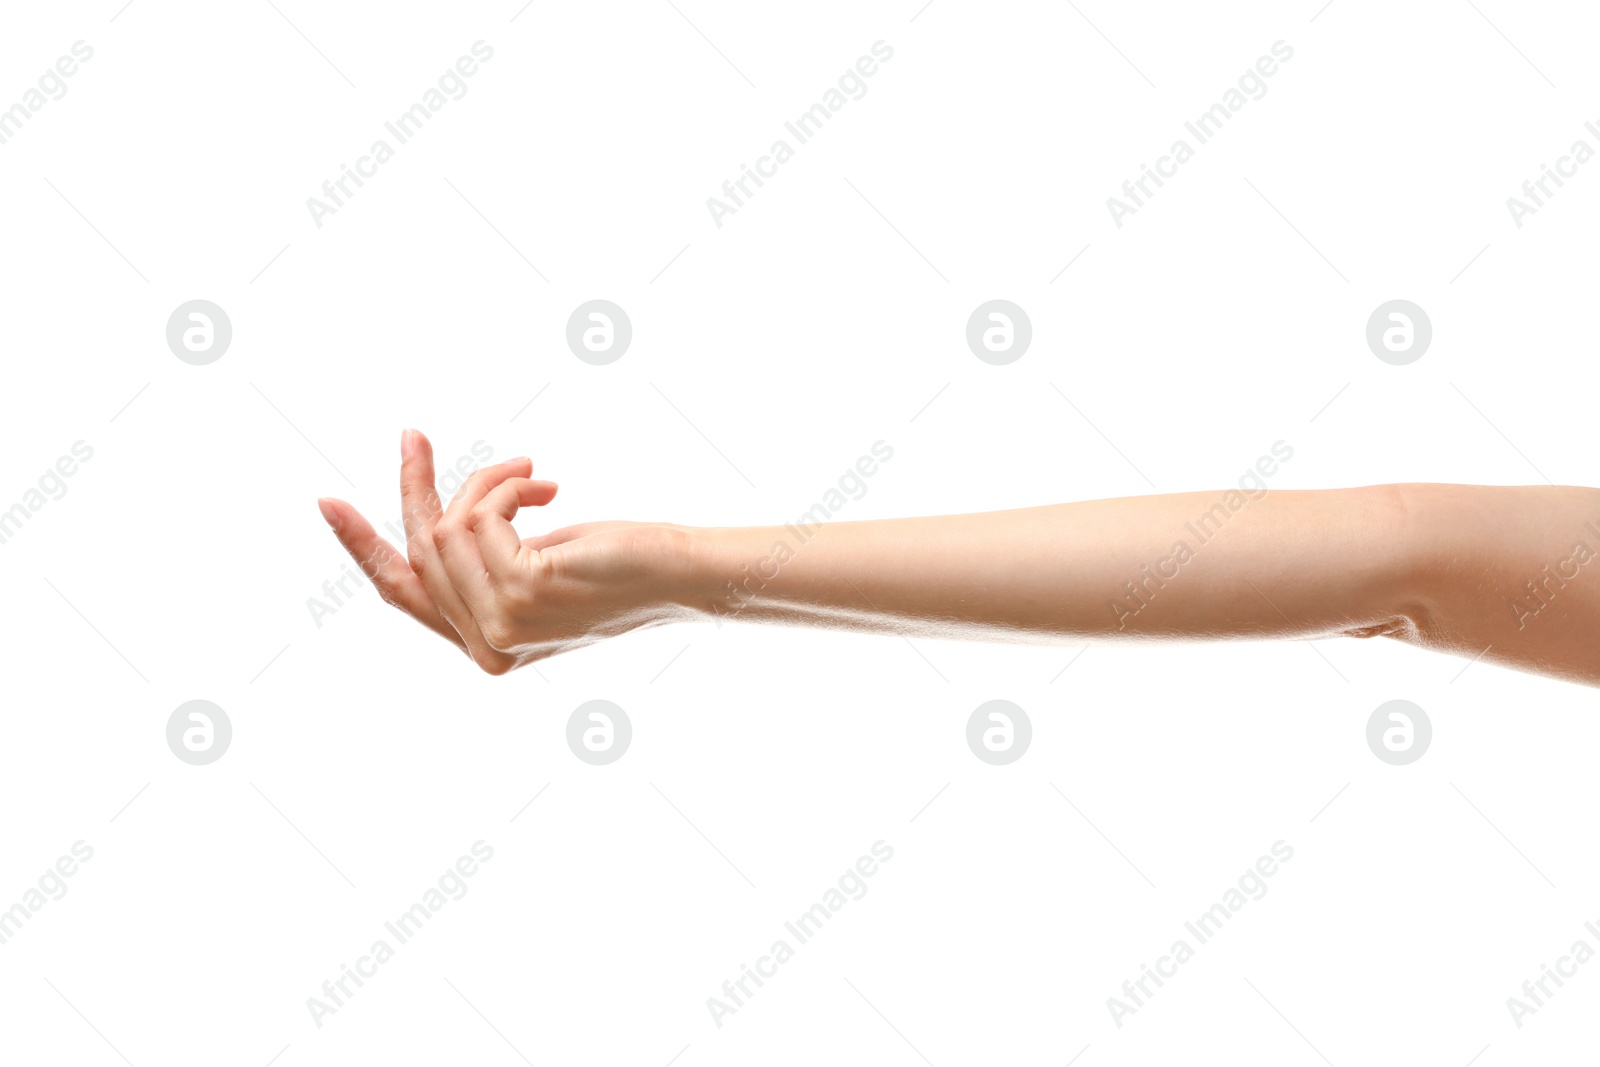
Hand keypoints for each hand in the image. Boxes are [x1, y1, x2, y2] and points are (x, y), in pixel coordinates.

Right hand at [316, 430, 693, 672]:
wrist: (682, 574)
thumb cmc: (620, 563)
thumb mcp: (537, 560)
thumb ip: (485, 560)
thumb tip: (441, 520)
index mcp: (485, 647)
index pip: (405, 596)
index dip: (361, 548)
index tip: (327, 501)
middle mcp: (487, 648)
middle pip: (420, 551)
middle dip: (416, 486)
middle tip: (413, 436)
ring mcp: (502, 625)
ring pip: (449, 527)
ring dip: (488, 483)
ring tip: (533, 474)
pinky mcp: (522, 593)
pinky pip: (481, 516)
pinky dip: (508, 486)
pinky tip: (548, 486)